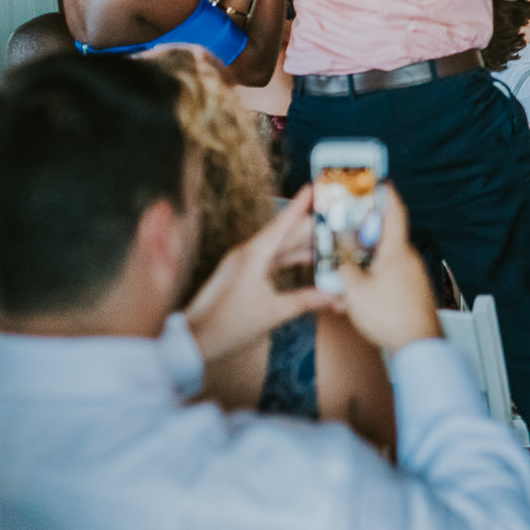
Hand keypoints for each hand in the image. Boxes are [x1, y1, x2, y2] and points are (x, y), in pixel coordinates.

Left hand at [186, 184, 332, 363]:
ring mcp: (244, 264)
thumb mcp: (273, 313)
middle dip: (311, 228)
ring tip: (328, 244)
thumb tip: (335, 296)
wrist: (194, 341)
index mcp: (253, 255)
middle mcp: (248, 254)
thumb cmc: (229, 324)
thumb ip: (306, 301)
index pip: (283, 224)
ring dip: (303, 248)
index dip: (301, 205)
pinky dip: (290, 261)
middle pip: (285, 235)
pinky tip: (307, 263)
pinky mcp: (242, 276)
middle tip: (334, 220)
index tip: (315, 188)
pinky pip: (272, 262)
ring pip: (280, 249)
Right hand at [336, 187, 441, 354]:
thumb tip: (341, 264)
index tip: (379, 181)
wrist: (419, 344)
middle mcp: (408, 258)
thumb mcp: (355, 292)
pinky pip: (390, 278)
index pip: (394, 211)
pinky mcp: (413, 291)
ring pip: (384, 262)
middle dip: (363, 236)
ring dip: (365, 266)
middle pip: (384, 237)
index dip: (386, 194)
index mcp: (396, 250)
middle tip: (346, 232)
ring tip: (345, 278)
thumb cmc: (391, 316)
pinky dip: (373, 282)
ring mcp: (412, 275)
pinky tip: (357, 299)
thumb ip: (345, 271)